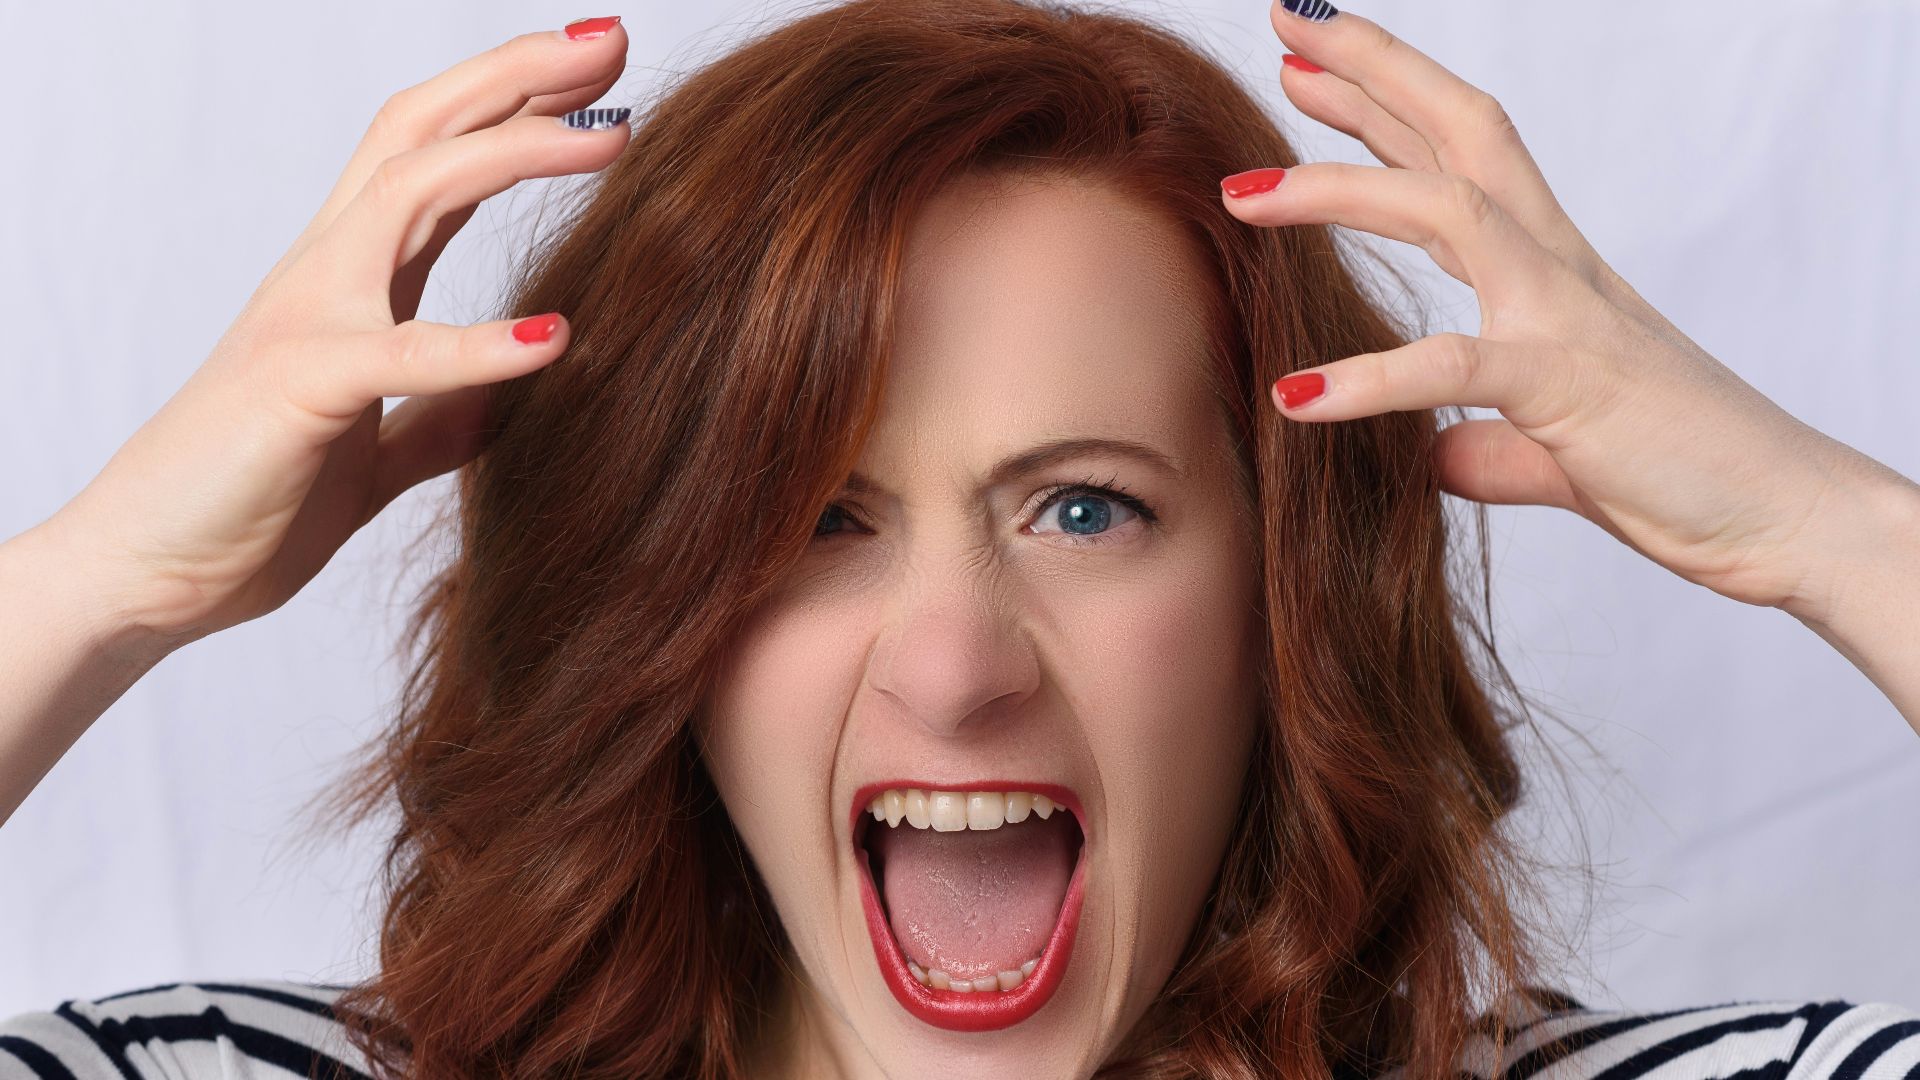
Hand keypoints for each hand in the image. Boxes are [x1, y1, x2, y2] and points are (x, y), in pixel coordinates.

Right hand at [36, 17, 633, 650]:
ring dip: (517, 155)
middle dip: (517, 78)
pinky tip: (556, 336)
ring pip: (411, 191)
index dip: (513, 104)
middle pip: (423, 131)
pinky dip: (481, 345)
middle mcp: (327, 272)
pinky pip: (399, 354)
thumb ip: (438, 416)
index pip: (436, 157)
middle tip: (612, 43)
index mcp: (349, 280)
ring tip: (614, 144)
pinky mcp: (301, 388)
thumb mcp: (372, 452)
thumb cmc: (246, 502)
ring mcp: (308, 317)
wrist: (147, 574)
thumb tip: (509, 397)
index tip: (598, 77)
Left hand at [1222, 3, 1916, 625]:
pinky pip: (1455, 368)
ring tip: (1241, 195)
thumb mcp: (1556, 451)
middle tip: (1287, 22)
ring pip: (1448, 208)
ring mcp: (1565, 316)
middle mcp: (1559, 269)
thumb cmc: (1685, 470)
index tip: (1311, 66)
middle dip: (1373, 70)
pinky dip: (1371, 380)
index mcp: (1554, 271)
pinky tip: (1296, 399)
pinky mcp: (1568, 386)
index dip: (1388, 102)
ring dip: (1340, 189)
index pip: (1463, 156)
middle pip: (1462, 130)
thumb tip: (1437, 460)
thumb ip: (1489, 446)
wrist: (1788, 520)